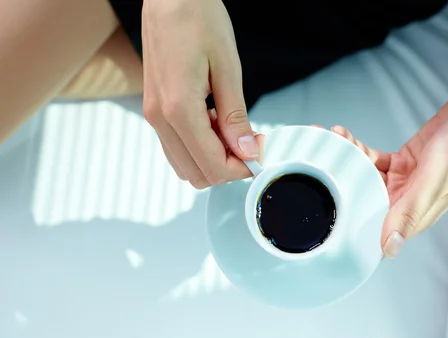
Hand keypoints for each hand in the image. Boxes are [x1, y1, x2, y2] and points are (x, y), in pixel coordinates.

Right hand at [141, 0, 258, 188]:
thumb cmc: (197, 18)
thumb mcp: (227, 67)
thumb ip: (236, 115)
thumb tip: (248, 151)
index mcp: (178, 108)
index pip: (212, 165)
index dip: (241, 169)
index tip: (259, 155)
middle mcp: (159, 117)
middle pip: (195, 174)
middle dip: (227, 168)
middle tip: (249, 144)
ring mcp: (154, 114)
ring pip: (183, 164)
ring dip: (211, 158)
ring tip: (232, 129)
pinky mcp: (155, 108)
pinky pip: (176, 146)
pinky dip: (199, 146)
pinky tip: (216, 121)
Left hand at [328, 46, 447, 257]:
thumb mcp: (439, 176)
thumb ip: (411, 211)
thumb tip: (390, 249)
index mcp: (418, 213)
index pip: (374, 231)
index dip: (346, 222)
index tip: (321, 207)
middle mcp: (408, 201)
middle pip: (362, 201)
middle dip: (337, 183)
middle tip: (318, 158)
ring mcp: (405, 182)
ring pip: (363, 178)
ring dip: (344, 159)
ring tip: (331, 138)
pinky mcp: (403, 162)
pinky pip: (371, 159)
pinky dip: (356, 148)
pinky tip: (345, 135)